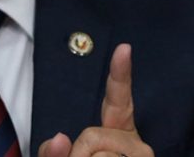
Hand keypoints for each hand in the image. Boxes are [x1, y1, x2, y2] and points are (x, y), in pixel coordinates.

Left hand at [37, 44, 153, 156]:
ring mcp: (141, 152)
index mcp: (116, 132)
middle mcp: (133, 141)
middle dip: (78, 155)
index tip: (124, 48)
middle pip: (91, 136)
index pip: (117, 98)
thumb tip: (60, 139)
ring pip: (97, 154)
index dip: (120, 73)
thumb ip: (52, 152)